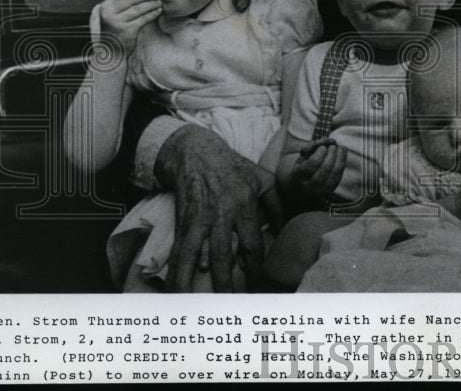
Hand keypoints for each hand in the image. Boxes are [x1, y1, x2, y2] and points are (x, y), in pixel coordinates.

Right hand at [98, 0, 160, 51]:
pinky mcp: (128, 30)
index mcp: (105, 7)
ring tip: (159, 3)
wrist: (111, 51)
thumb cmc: (114, 31)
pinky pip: (144, 19)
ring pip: (139, 8)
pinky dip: (153, 14)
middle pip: (132, 0)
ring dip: (152, 4)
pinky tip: (159, 11)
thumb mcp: (111, 16)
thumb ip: (120, 5)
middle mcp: (110, 13)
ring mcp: (119, 22)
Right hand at [156, 126, 281, 291]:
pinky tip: (175, 291)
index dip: (255, 268)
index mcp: (245, 206)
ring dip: (199, 283)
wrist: (197, 152)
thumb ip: (278, 206)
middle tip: (233, 305)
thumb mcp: (264, 180)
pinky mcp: (184, 221)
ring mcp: (201, 218)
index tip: (258, 285)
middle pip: (226, 255)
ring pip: (200, 256)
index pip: (253, 244)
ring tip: (201, 307)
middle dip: (229, 283)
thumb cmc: (234, 167)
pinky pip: (180, 252)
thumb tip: (285, 230)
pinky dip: (177, 273)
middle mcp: (223, 214)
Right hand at [292, 138, 347, 202]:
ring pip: (334, 173)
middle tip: (333, 145)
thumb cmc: (304, 166)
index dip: (319, 154)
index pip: (311, 165)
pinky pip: (339, 175)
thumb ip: (311, 146)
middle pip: (324, 169)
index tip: (323, 147)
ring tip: (340, 147)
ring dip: (339, 158)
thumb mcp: (303, 156)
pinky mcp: (330, 190)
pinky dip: (343, 162)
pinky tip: (343, 151)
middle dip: (331, 155)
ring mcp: (321, 190)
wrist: (303, 187)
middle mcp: (309, 186)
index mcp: (298, 176)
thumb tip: (325, 140)